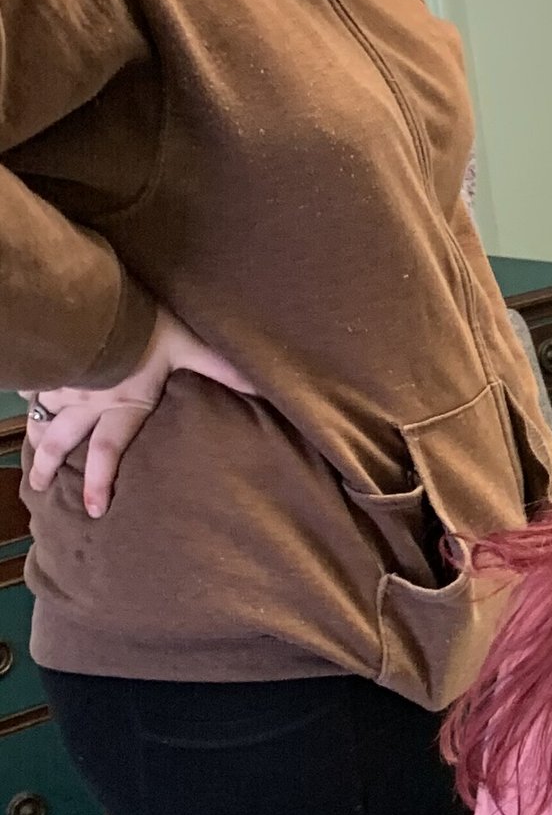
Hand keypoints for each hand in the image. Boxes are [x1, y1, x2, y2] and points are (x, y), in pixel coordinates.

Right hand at [22, 311, 259, 518]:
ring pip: (45, 416)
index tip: (93, 510)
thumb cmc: (148, 329)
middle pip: (65, 441)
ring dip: (36, 438)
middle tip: (37, 488)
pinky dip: (27, 394)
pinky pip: (33, 383)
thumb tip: (265, 391)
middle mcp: (88, 401)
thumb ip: (223, 372)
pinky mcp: (50, 362)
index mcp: (123, 405)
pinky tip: (23, 400)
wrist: (98, 304)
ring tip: (29, 458)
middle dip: (51, 466)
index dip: (100, 483)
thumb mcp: (191, 349)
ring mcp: (64, 382)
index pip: (109, 452)